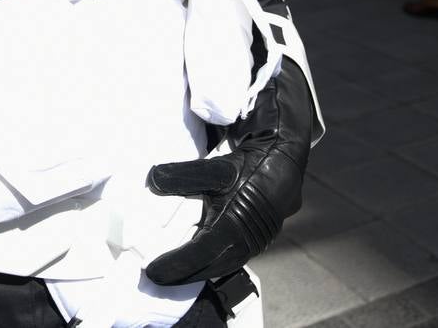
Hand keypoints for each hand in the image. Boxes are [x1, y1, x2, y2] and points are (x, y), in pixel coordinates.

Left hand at [145, 60, 312, 285]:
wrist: (286, 160)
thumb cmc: (251, 165)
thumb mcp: (216, 169)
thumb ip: (183, 176)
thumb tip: (153, 178)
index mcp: (233, 228)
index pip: (197, 254)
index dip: (174, 264)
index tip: (152, 271)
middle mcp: (244, 242)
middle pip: (208, 267)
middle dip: (182, 275)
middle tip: (156, 278)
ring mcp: (254, 243)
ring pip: (221, 264)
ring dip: (198, 271)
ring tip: (173, 275)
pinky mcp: (257, 239)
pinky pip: (230, 257)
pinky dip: (212, 262)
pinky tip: (201, 261)